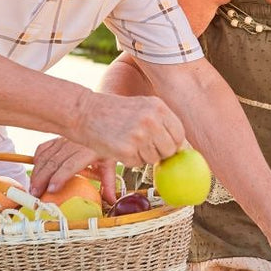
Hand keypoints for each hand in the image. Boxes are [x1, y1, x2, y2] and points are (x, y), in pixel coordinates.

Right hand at [30, 137, 122, 202]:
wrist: (103, 127)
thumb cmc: (104, 148)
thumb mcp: (109, 164)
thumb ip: (109, 184)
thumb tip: (112, 201)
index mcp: (88, 151)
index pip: (70, 165)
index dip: (59, 177)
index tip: (51, 190)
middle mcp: (74, 144)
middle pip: (53, 162)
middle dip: (42, 179)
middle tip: (36, 194)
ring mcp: (63, 140)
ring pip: (45, 156)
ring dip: (37, 172)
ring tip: (32, 188)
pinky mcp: (57, 138)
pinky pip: (43, 148)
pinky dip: (37, 160)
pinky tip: (35, 172)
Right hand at [67, 92, 185, 165]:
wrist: (85, 112)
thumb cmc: (115, 111)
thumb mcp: (143, 107)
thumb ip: (163, 123)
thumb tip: (185, 147)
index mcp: (159, 107)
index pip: (180, 134)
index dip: (174, 144)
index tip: (166, 147)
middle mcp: (151, 120)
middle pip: (170, 150)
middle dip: (159, 153)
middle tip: (144, 146)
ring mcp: (139, 135)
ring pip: (154, 159)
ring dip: (143, 156)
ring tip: (128, 142)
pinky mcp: (126, 150)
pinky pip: (137, 164)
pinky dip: (129, 160)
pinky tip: (119, 146)